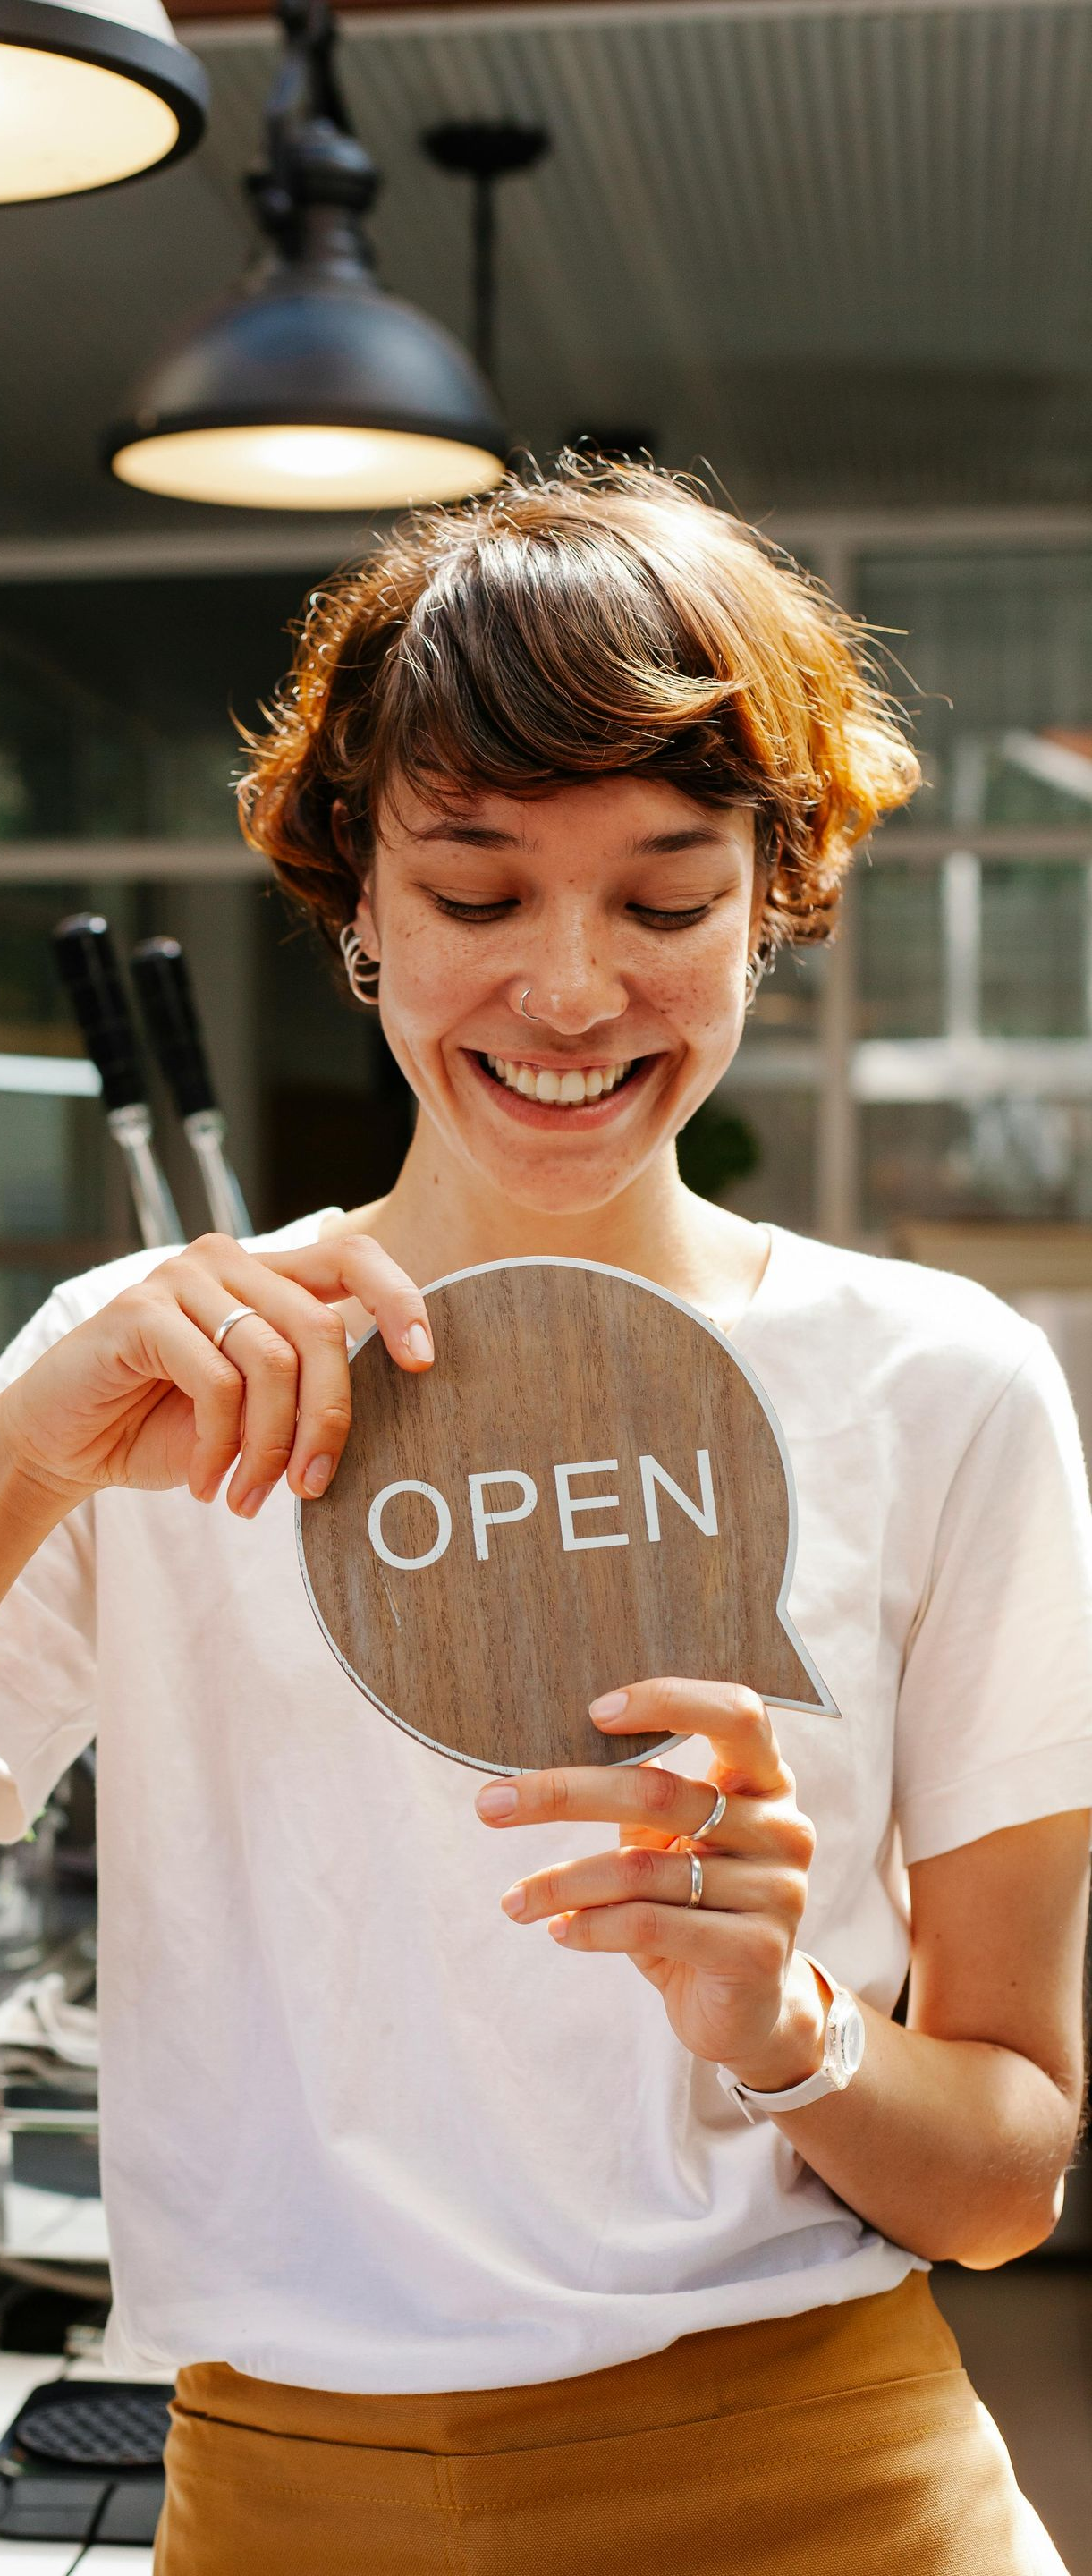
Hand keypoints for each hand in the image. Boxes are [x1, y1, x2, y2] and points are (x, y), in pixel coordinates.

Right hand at [0, 1231, 432, 1519]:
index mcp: (266, 1275)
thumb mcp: (253, 1409)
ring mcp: (181, 1279)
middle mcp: (229, 1262)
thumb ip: (306, 1389)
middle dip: (329, 1419)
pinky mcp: (140, 1311)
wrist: (65, 1442)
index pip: (353, 1258)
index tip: (424, 1363)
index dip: (399, 1300)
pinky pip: (215, 1383)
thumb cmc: (165, 1426)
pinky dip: (218, 1446)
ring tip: (249, 1497)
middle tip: (312, 1486)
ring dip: (269, 1447)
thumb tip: (395, 1409)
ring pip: (272, 1360)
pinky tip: (204, 1479)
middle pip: (321, 1327)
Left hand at [475, 1678, 824, 2088]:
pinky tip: (558, 1930)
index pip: (737, 1713)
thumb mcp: (672, 1841)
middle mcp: (782, 1827)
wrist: (746, 2009)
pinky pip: (650, 1925)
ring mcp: (777, 1890)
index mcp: (767, 1781)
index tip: (593, 1713)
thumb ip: (642, 1795)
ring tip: (514, 1901)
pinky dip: (591, 1926)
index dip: (669, 1701)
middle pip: (660, 1791)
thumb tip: (554, 1753)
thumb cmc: (695, 1904)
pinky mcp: (756, 1950)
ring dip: (561, 1882)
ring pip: (640, 1869)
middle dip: (562, 1794)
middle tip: (490, 1804)